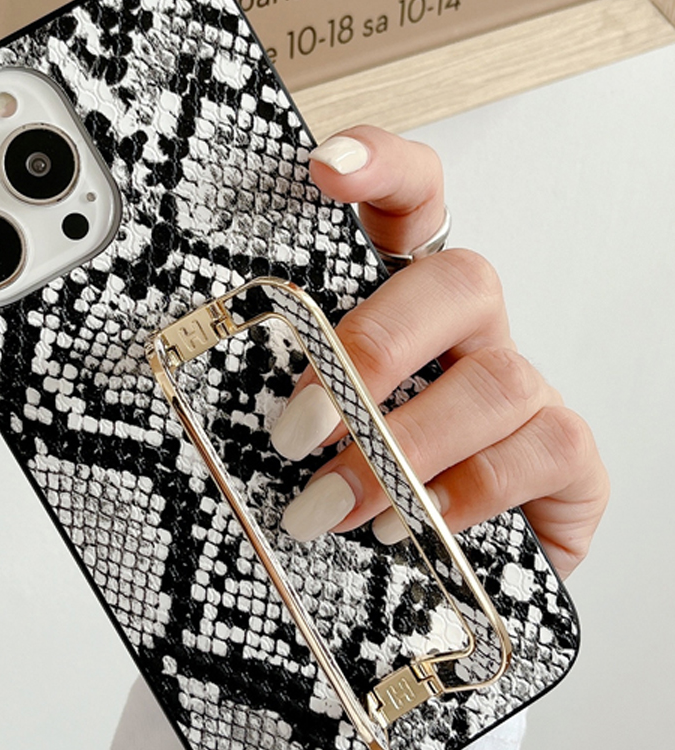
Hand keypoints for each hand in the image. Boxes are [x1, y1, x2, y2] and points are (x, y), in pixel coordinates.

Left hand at [271, 125, 608, 579]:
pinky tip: (413, 525)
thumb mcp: (306, 442)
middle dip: (373, 350)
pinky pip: (542, 448)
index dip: (382, 169)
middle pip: (461, 282)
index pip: (412, 205)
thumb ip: (270, 408)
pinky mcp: (564, 458)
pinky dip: (467, 491)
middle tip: (295, 428)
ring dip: (404, 446)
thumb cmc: (358, 490)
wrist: (440, 580)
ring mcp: (525, 392)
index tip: (324, 169)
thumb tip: (185, 414)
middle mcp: (470, 337)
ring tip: (329, 508)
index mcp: (404, 308)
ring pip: (497, 378)